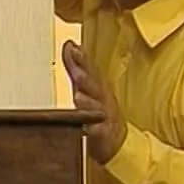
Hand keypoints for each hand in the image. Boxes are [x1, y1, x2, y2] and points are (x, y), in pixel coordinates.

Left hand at [61, 39, 127, 163]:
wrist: (115, 139)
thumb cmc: (98, 109)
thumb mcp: (85, 86)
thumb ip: (76, 66)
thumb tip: (69, 45)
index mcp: (97, 85)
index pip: (89, 69)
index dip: (82, 59)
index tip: (72, 47)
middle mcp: (103, 98)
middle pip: (95, 86)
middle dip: (86, 77)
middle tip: (77, 70)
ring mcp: (106, 115)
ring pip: (97, 108)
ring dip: (88, 103)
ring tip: (79, 97)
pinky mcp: (105, 133)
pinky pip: (100, 131)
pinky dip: (93, 130)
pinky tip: (86, 128)